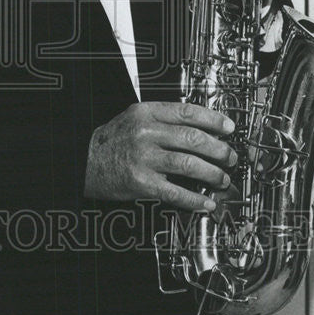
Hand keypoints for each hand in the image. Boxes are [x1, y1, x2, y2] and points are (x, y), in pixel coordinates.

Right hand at [84, 101, 236, 210]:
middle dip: (219, 150)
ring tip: (222, 179)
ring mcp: (143, 158)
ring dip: (212, 174)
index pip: (188, 112)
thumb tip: (201, 129)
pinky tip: (206, 202)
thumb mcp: (134, 118)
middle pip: (194, 139)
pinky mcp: (141, 183)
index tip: (229, 128)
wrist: (83, 160)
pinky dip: (195, 199)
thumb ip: (164, 120)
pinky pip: (175, 192)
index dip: (213, 120)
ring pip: (189, 164)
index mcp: (146, 112)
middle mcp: (146, 133)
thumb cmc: (112, 141)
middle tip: (230, 157)